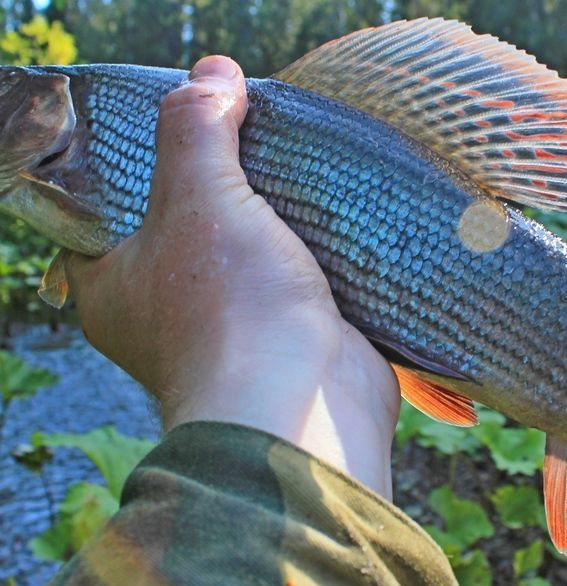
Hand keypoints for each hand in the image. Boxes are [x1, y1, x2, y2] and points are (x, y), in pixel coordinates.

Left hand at [64, 56, 400, 497]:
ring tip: (293, 162)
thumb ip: (197, 132)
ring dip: (272, 216)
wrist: (302, 405)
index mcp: (115, 285)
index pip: (109, 209)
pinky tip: (330, 211)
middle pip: (187, 223)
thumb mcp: (199, 200)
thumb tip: (213, 73)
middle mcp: (165, 312)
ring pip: (247, 251)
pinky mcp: (286, 335)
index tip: (182, 126)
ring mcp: (232, 327)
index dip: (140, 161)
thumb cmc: (229, 309)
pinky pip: (293, 277)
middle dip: (219, 182)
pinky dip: (310, 249)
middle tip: (246, 133)